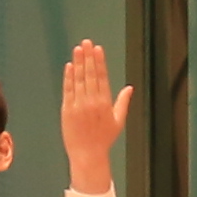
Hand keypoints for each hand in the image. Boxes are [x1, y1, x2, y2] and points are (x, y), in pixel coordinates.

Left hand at [58, 38, 130, 173]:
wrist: (87, 154)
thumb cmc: (104, 139)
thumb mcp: (118, 121)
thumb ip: (123, 103)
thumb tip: (129, 88)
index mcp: (105, 103)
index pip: (102, 77)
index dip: (100, 62)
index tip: (98, 49)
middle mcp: (91, 102)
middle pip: (90, 75)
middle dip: (88, 57)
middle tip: (86, 42)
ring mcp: (78, 105)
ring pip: (79, 80)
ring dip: (78, 63)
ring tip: (78, 49)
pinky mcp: (67, 110)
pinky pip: (68, 90)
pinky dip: (68, 77)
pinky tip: (70, 66)